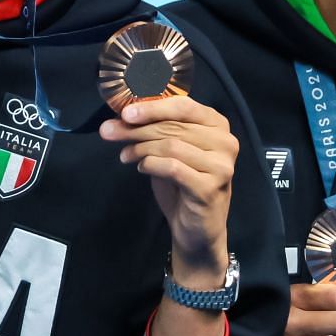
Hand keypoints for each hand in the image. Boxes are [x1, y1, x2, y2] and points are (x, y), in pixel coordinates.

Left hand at [101, 95, 236, 282]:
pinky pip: (172, 167)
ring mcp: (221, 165)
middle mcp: (225, 142)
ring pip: (171, 145)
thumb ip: (154, 131)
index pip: (183, 106)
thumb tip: (120, 117)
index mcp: (217, 125)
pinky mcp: (210, 187)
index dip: (152, 107)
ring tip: (125, 155)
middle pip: (173, 126)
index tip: (124, 113)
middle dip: (136, 129)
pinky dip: (151, 165)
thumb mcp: (170, 151)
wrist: (196, 229)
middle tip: (109, 132)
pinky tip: (140, 168)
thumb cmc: (182, 185)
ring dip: (141, 148)